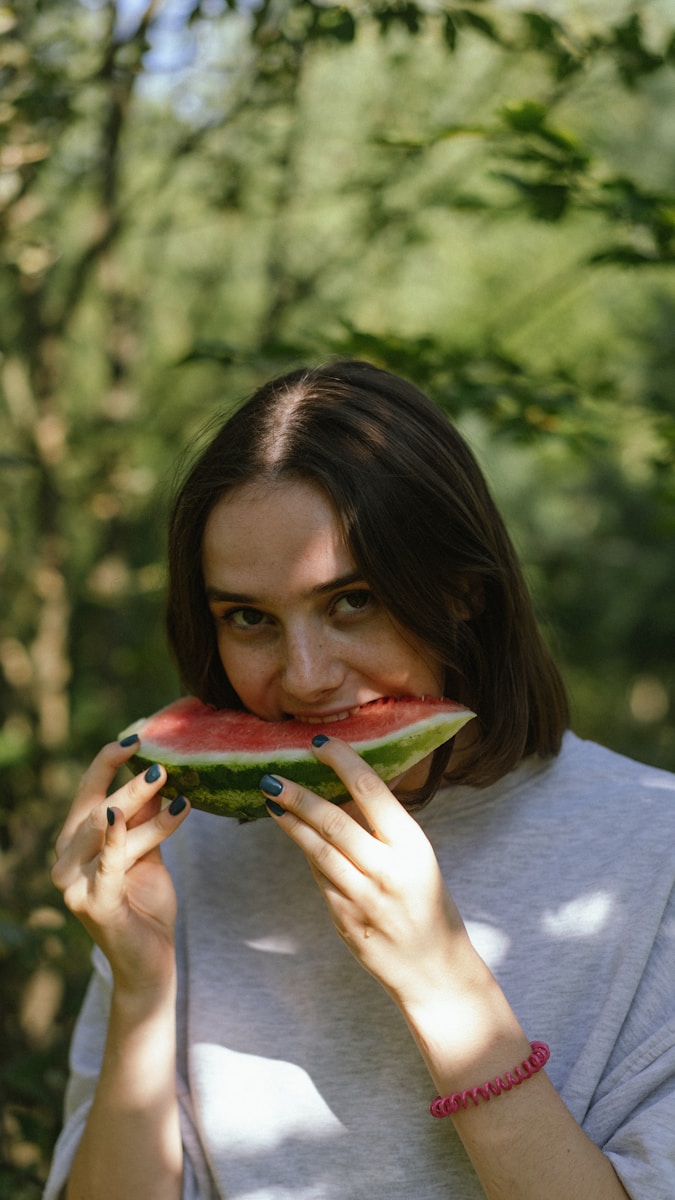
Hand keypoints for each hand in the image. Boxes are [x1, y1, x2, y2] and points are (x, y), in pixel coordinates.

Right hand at [52, 739, 189, 994]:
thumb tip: (157, 770)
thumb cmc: (146, 903)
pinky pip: (108, 867)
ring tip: (177, 792)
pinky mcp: (93, 906)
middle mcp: (65, 861)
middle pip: (96, 809)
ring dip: (145, 812)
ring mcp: (74, 886)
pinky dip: (119, 841)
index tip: (138, 736)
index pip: (87, 792)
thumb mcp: (148, 850)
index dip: (108, 761)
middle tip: (164, 765)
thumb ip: (146, 817)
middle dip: (130, 785)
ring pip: (109, 833)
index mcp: (74, 843)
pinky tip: (126, 820)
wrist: (150, 960)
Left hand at [261, 737, 483, 1012]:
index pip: (371, 789)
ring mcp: (362, 897)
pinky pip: (319, 877)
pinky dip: (306, 853)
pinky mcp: (344, 918)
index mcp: (412, 844)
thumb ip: (384, 828)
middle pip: (333, 820)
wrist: (433, 969)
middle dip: (298, 795)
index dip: (341, 761)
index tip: (318, 743)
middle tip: (272, 776)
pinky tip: (294, 835)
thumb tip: (344, 789)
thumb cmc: (428, 903)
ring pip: (316, 850)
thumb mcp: (418, 857)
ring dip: (290, 822)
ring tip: (271, 800)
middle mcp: (386, 869)